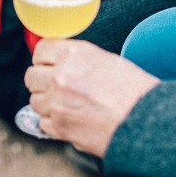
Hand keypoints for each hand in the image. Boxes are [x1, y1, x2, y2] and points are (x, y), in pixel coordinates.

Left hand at [24, 40, 157, 155]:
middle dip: (41, 82)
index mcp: (73, 53)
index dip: (44, 58)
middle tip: (55, 87)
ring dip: (46, 103)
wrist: (144, 120)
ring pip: (34, 101)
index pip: (40, 49)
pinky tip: (70, 121)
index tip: (49, 65)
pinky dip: (53, 123)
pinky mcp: (59, 127)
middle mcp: (61, 75)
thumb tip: (60, 63)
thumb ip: (78, 60)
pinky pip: (43, 122)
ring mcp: (57, 102)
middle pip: (31, 76)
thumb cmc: (132, 89)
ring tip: (66, 106)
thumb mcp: (105, 60)